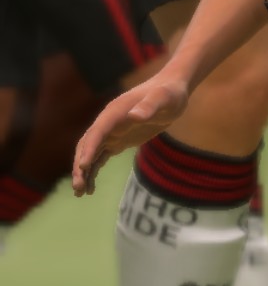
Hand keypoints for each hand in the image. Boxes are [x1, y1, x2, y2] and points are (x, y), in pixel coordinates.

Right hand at [72, 74, 190, 195]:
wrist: (171, 92)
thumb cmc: (168, 93)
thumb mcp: (163, 98)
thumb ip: (149, 106)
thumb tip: (135, 116)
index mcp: (114, 113)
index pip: (96, 133)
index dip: (88, 149)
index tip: (83, 166)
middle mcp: (108, 123)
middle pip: (87, 146)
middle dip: (80, 166)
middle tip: (77, 187)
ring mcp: (112, 132)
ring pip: (91, 154)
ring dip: (84, 172)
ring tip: (80, 193)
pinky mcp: (118, 140)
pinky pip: (101, 157)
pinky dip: (94, 171)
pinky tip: (90, 187)